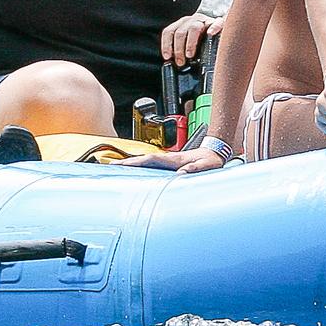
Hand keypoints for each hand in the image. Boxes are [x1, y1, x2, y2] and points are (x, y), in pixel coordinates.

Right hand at [116, 144, 232, 172]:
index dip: (136, 162)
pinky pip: (152, 165)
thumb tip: (181, 173)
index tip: (123, 164)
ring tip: (117, 168)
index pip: (151, 160)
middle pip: (144, 160)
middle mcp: (169, 158)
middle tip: (111, 166)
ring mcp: (168, 160)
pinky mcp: (170, 163)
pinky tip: (135, 171)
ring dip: (132, 164)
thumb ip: (195, 169)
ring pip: (146, 162)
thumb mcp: (206, 166)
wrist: (215, 151)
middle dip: (127, 162)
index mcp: (175, 159)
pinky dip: (141, 166)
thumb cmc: (210, 160)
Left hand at [159, 12, 220, 64]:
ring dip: (190, 43)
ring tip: (190, 55)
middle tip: (180, 62)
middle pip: (180, 32)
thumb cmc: (204, 39)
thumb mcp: (189, 43)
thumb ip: (182, 50)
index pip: (169, 32)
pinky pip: (216, 23)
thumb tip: (175, 63)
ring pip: (194, 28)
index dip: (166, 45)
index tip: (168, 57)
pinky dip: (213, 28)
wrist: (220, 29)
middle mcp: (192, 21)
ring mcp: (205, 20)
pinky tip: (211, 34)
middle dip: (178, 49)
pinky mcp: (218, 22)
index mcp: (182, 24)